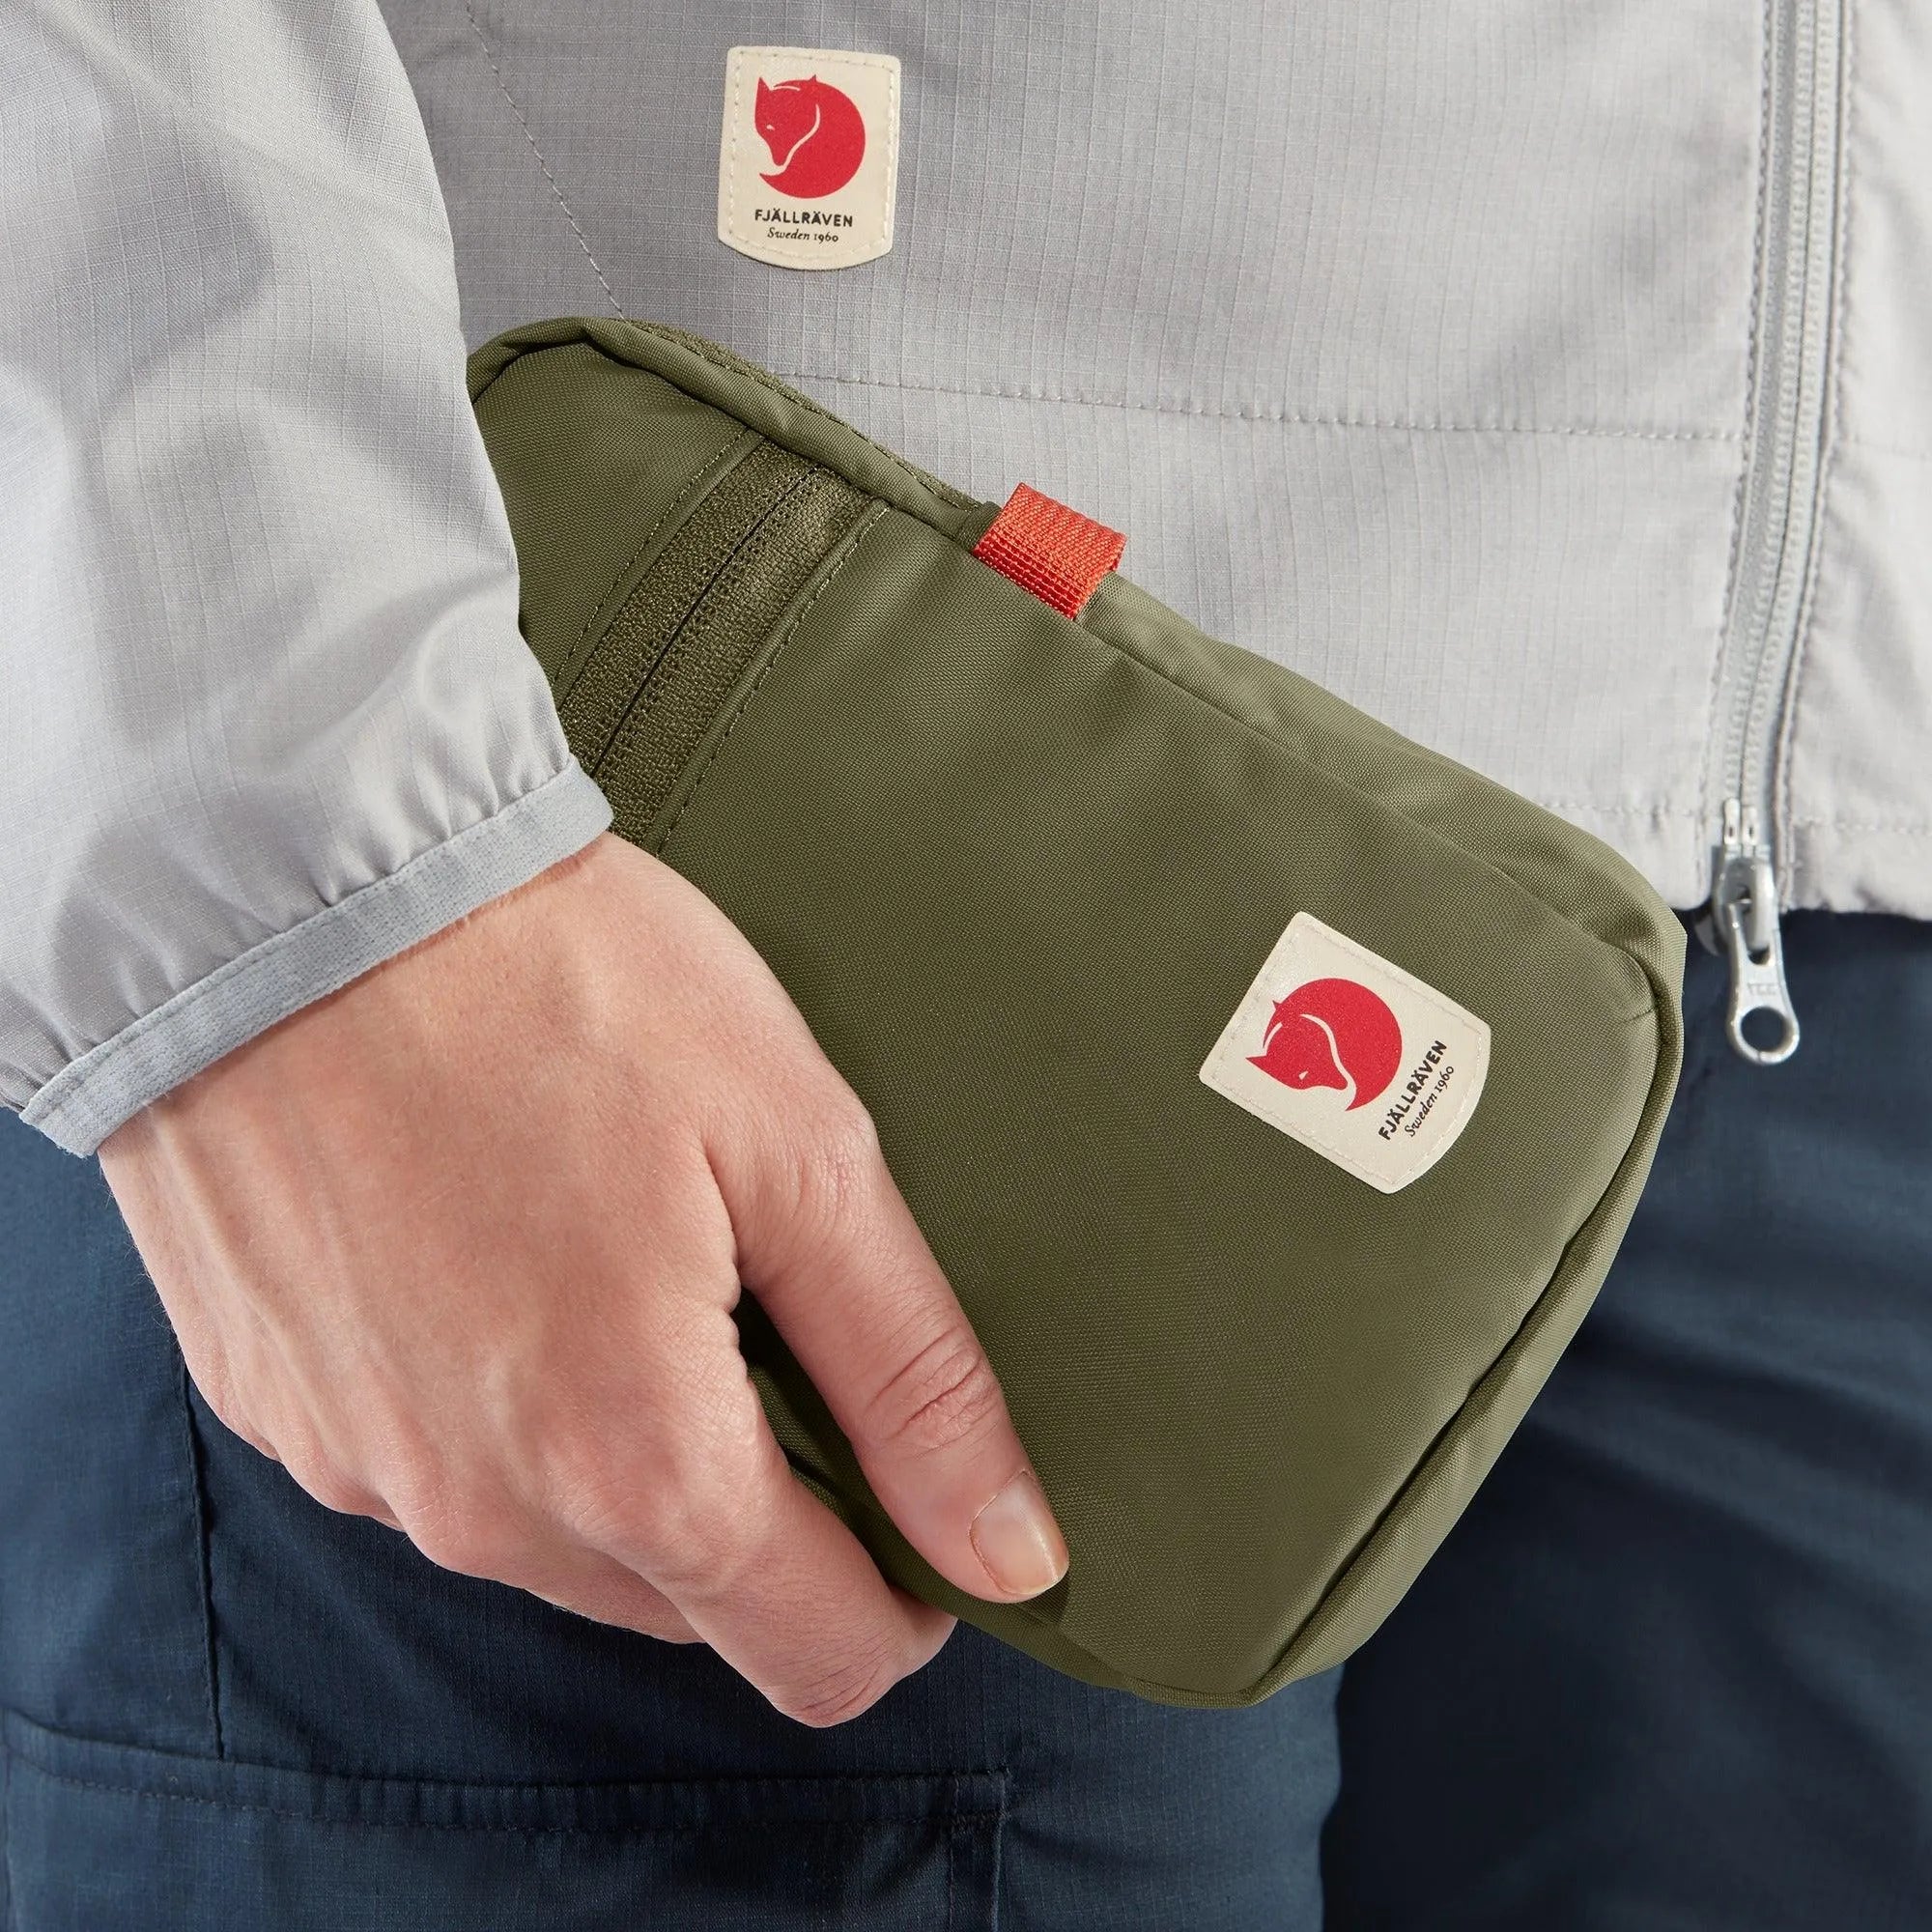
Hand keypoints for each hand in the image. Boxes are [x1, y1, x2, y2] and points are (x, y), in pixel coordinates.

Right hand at [101, 833, 1067, 1725]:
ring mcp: (363, 1466)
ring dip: (628, 1458)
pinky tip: (509, 1258)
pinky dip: (502, 1408)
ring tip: (636, 1268)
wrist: (285, 880)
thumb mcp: (797, 1151)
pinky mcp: (279, 1406)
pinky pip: (435, 1469)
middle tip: (773, 1323)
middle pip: (692, 1604)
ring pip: (561, 1547)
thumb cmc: (558, 985)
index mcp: (636, 1462)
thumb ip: (913, 1374)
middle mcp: (483, 1512)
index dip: (902, 1596)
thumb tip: (1009, 1551)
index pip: (819, 1654)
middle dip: (768, 1513)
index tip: (919, 1490)